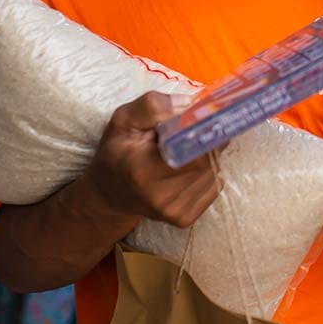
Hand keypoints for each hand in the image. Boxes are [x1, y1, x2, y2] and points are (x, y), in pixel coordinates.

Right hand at [81, 92, 219, 228]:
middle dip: (207, 139)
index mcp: (143, 169)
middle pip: (207, 160)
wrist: (109, 195)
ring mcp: (174, 211)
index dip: (203, 131)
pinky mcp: (185, 218)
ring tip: (187, 148)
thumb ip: (152, 106)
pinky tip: (188, 167)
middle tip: (198, 127)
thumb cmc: (117, 152)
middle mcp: (161, 196)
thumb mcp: (123, 120)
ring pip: (213, 172)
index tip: (204, 116)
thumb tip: (188, 105)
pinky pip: (213, 186)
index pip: (191, 149)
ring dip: (208, 155)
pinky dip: (207, 172)